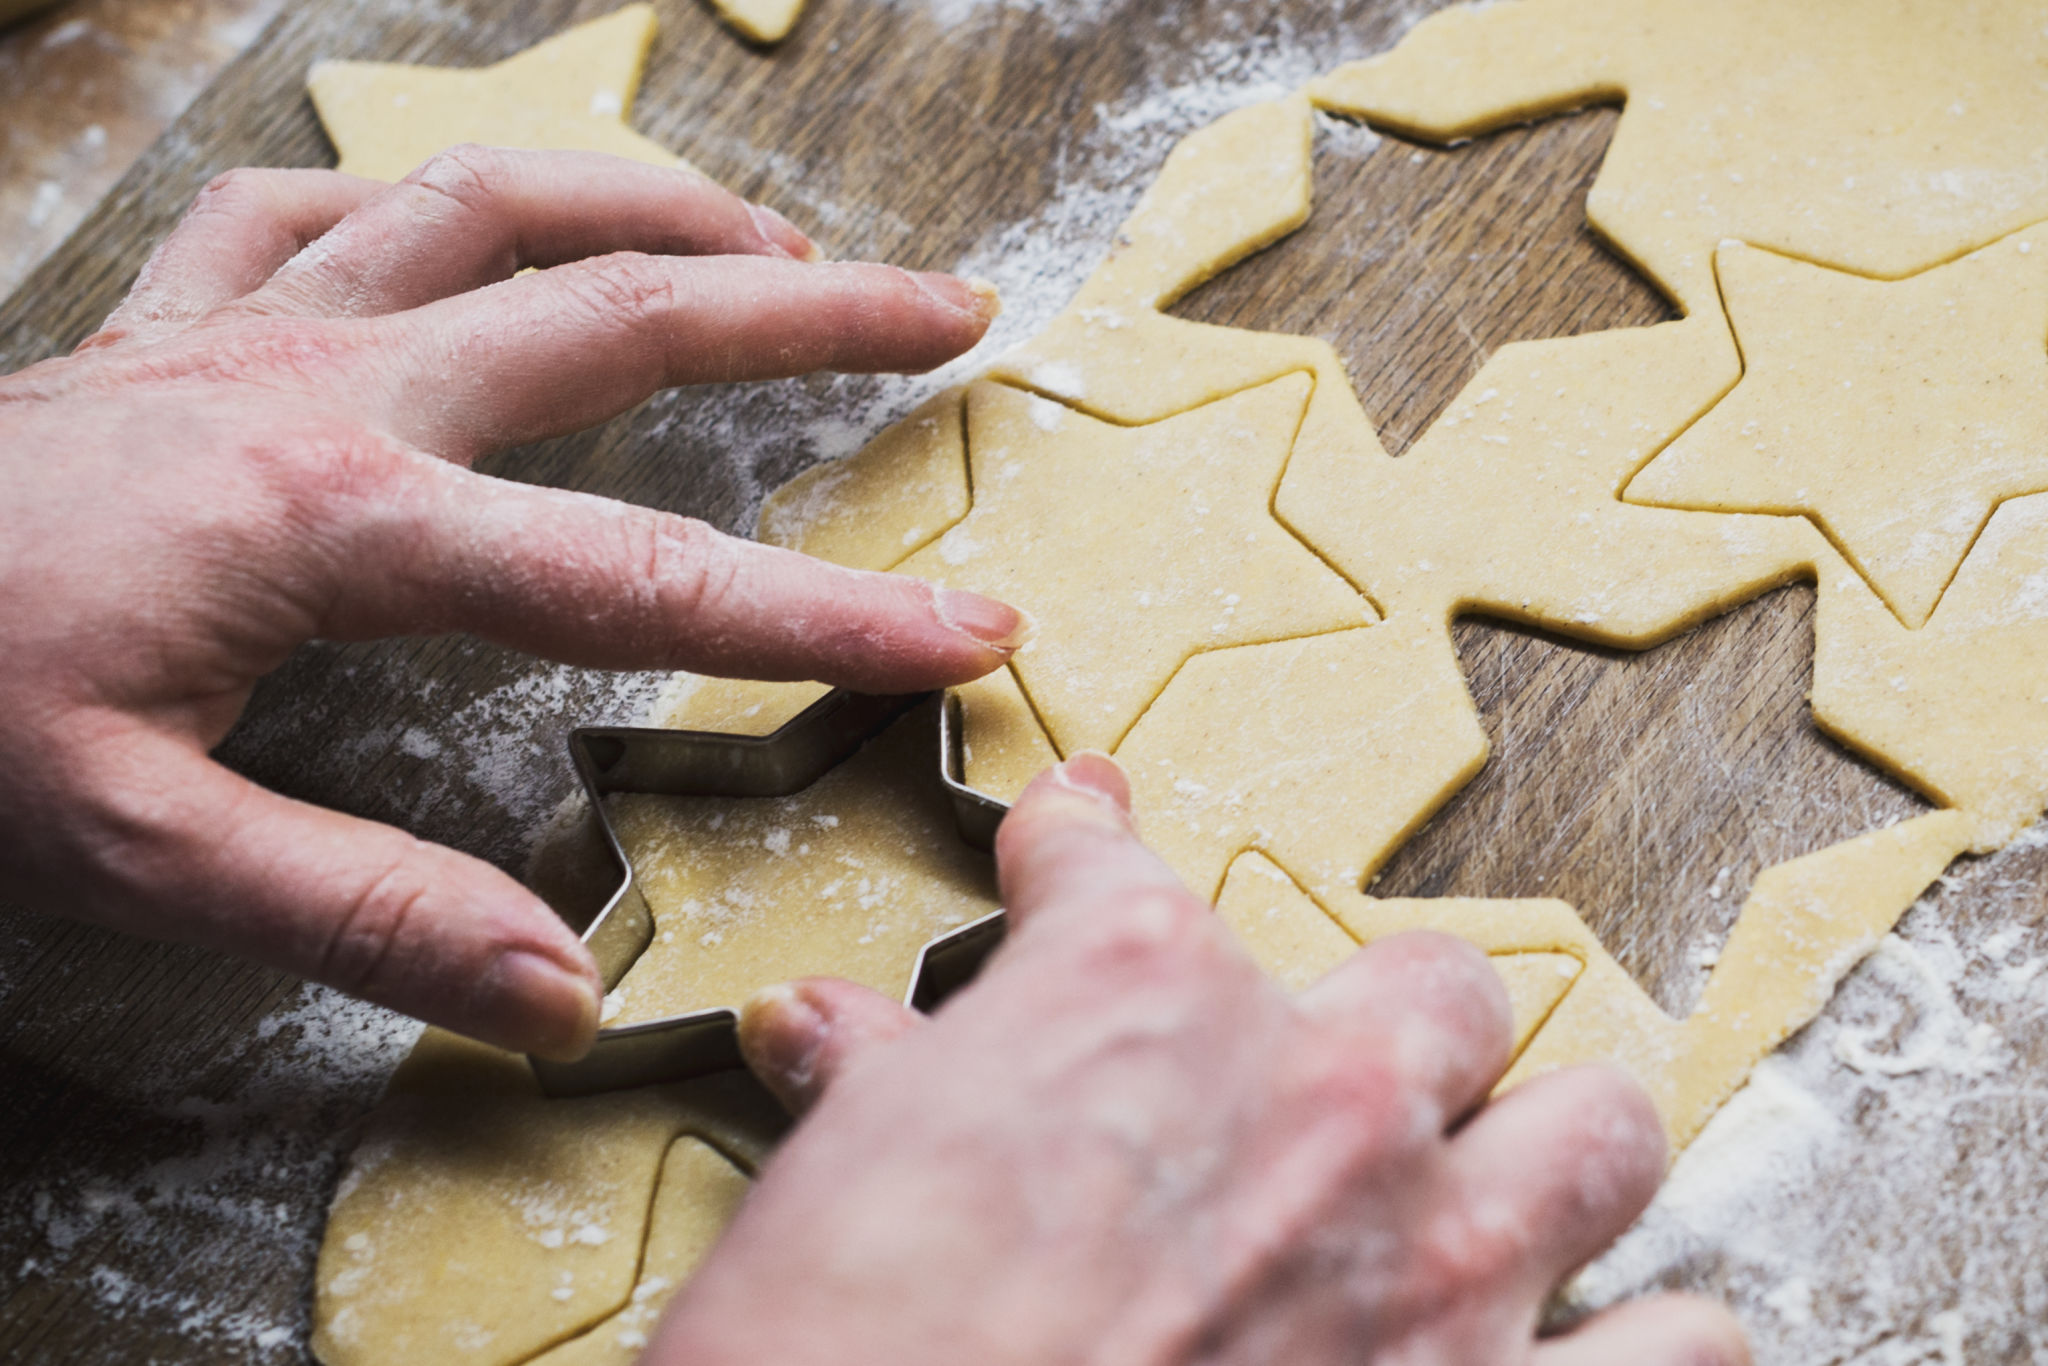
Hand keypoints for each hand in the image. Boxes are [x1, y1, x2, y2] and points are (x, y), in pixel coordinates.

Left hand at [0, 146, 1023, 1059]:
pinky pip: (316, 202)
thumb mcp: (128, 844)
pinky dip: (422, 192)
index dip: (828, 610)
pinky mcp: (177, 312)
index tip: (970, 624)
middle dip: (812, 315)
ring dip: (654, 204)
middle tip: (951, 312)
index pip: (642, 574)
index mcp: (340, 523)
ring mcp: (252, 324)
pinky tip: (481, 220)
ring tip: (774, 238)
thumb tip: (556, 994)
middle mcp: (326, 386)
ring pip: (491, 205)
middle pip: (621, 312)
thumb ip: (357, 910)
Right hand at [656, 755, 1747, 1364]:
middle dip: (1394, 1018)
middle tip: (1349, 1069)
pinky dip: (1654, 1344)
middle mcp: (1313, 1098)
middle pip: (1436, 986)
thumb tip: (829, 1032)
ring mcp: (1428, 1262)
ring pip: (1596, 1135)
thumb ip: (876, 1086)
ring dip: (1556, 1157)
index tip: (1082, 846)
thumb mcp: (826, 1188)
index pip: (1110, 863)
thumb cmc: (841, 1357)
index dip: (1083, 849)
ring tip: (1513, 1192)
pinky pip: (1682, 1350)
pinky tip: (1603, 1347)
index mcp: (1133, 999)